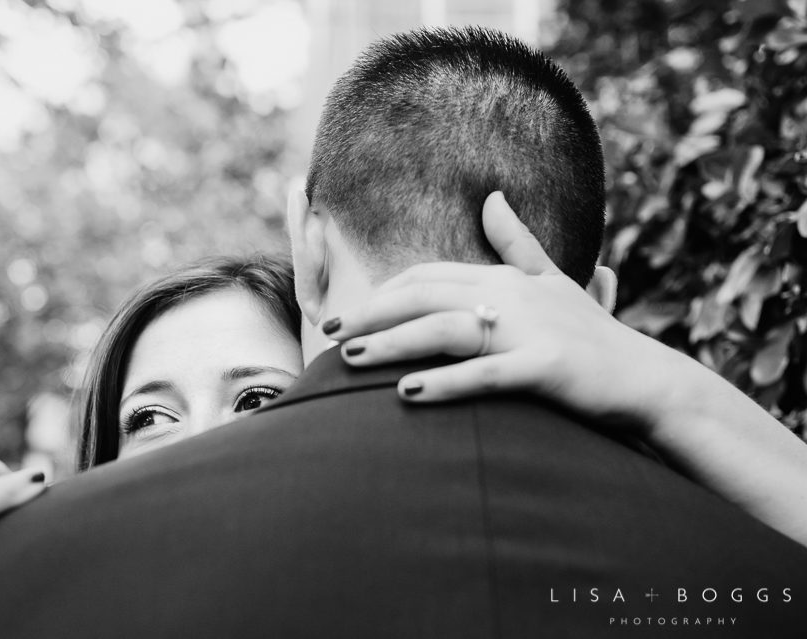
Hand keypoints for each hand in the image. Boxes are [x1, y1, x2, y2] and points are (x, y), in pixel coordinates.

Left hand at [326, 192, 681, 433]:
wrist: (648, 380)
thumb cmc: (592, 336)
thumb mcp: (553, 282)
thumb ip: (518, 243)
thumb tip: (492, 198)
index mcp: (507, 277)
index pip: (430, 276)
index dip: (385, 292)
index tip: (350, 311)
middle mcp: (513, 295)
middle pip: (427, 297)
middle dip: (372, 312)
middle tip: (329, 332)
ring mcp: (530, 330)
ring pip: (446, 329)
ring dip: (393, 343)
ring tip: (349, 358)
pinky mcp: (546, 366)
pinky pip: (485, 374)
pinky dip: (445, 382)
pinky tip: (407, 394)